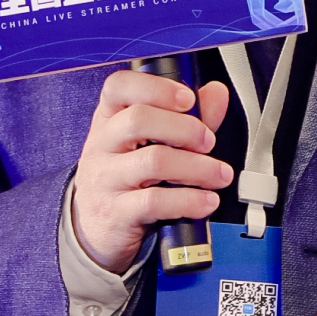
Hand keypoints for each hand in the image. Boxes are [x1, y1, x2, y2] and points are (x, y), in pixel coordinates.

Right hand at [71, 70, 231, 273]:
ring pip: (153, 161)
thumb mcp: (149, 144)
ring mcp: (106, 179)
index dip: (156, 87)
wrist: (97, 228)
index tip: (188, 99)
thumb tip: (215, 93)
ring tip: (219, 174)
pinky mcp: (116, 212)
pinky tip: (206, 201)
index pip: (119, 87)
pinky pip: (155, 201)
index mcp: (109, 119)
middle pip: (139, 119)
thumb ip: (185, 118)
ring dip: (197, 167)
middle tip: (208, 141)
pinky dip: (189, 201)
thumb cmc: (126, 179)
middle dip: (185, 128)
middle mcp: (102, 145)